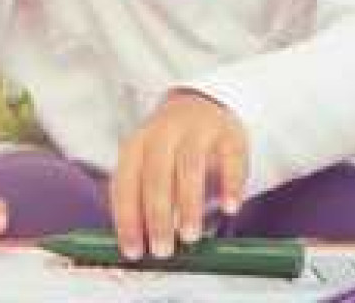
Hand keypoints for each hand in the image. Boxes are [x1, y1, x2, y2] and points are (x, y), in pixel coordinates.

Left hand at [109, 90, 246, 259]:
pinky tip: (229, 208)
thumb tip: (139, 249)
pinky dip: (229, 184)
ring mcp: (196, 129)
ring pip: (189, 165)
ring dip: (188, 204)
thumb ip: (144, 202)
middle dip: (157, 216)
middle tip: (162, 250)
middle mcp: (163, 132)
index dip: (128, 219)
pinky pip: (229, 158)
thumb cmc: (171, 151)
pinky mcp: (228, 131)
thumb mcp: (151, 168)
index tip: (133, 251)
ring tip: (190, 236)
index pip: (125, 183)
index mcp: (136, 145)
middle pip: (155, 175)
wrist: (203, 103)